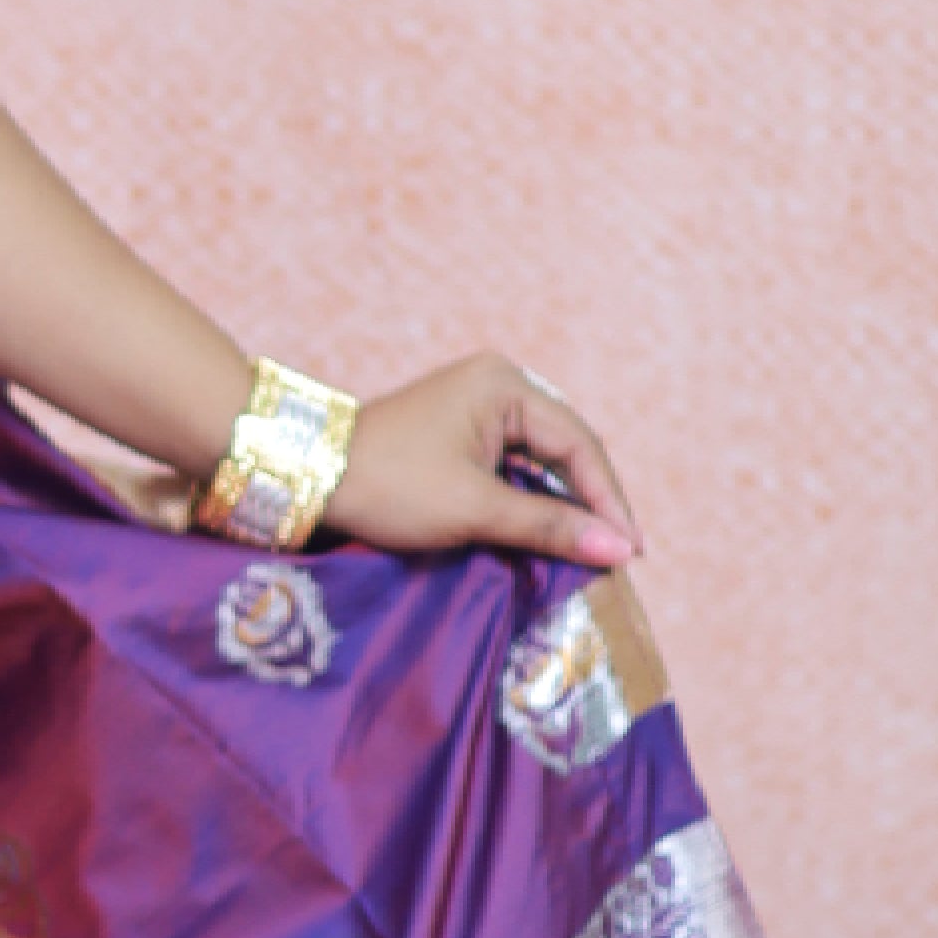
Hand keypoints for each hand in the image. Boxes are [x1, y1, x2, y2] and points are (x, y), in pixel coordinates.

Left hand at [328, 352, 641, 572]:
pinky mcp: (460, 429)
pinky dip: (531, 498)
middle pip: (565, 449)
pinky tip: (548, 531)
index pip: (579, 446)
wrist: (306, 476)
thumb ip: (548, 527)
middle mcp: (499, 383)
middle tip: (620, 554)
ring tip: (592, 549)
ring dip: (563, 504)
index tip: (632, 549)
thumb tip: (619, 550)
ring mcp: (478, 404)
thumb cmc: (388, 486)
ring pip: (540, 459)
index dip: (608, 501)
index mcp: (506, 386)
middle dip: (591, 502)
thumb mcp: (474, 510)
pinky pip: (512, 464)